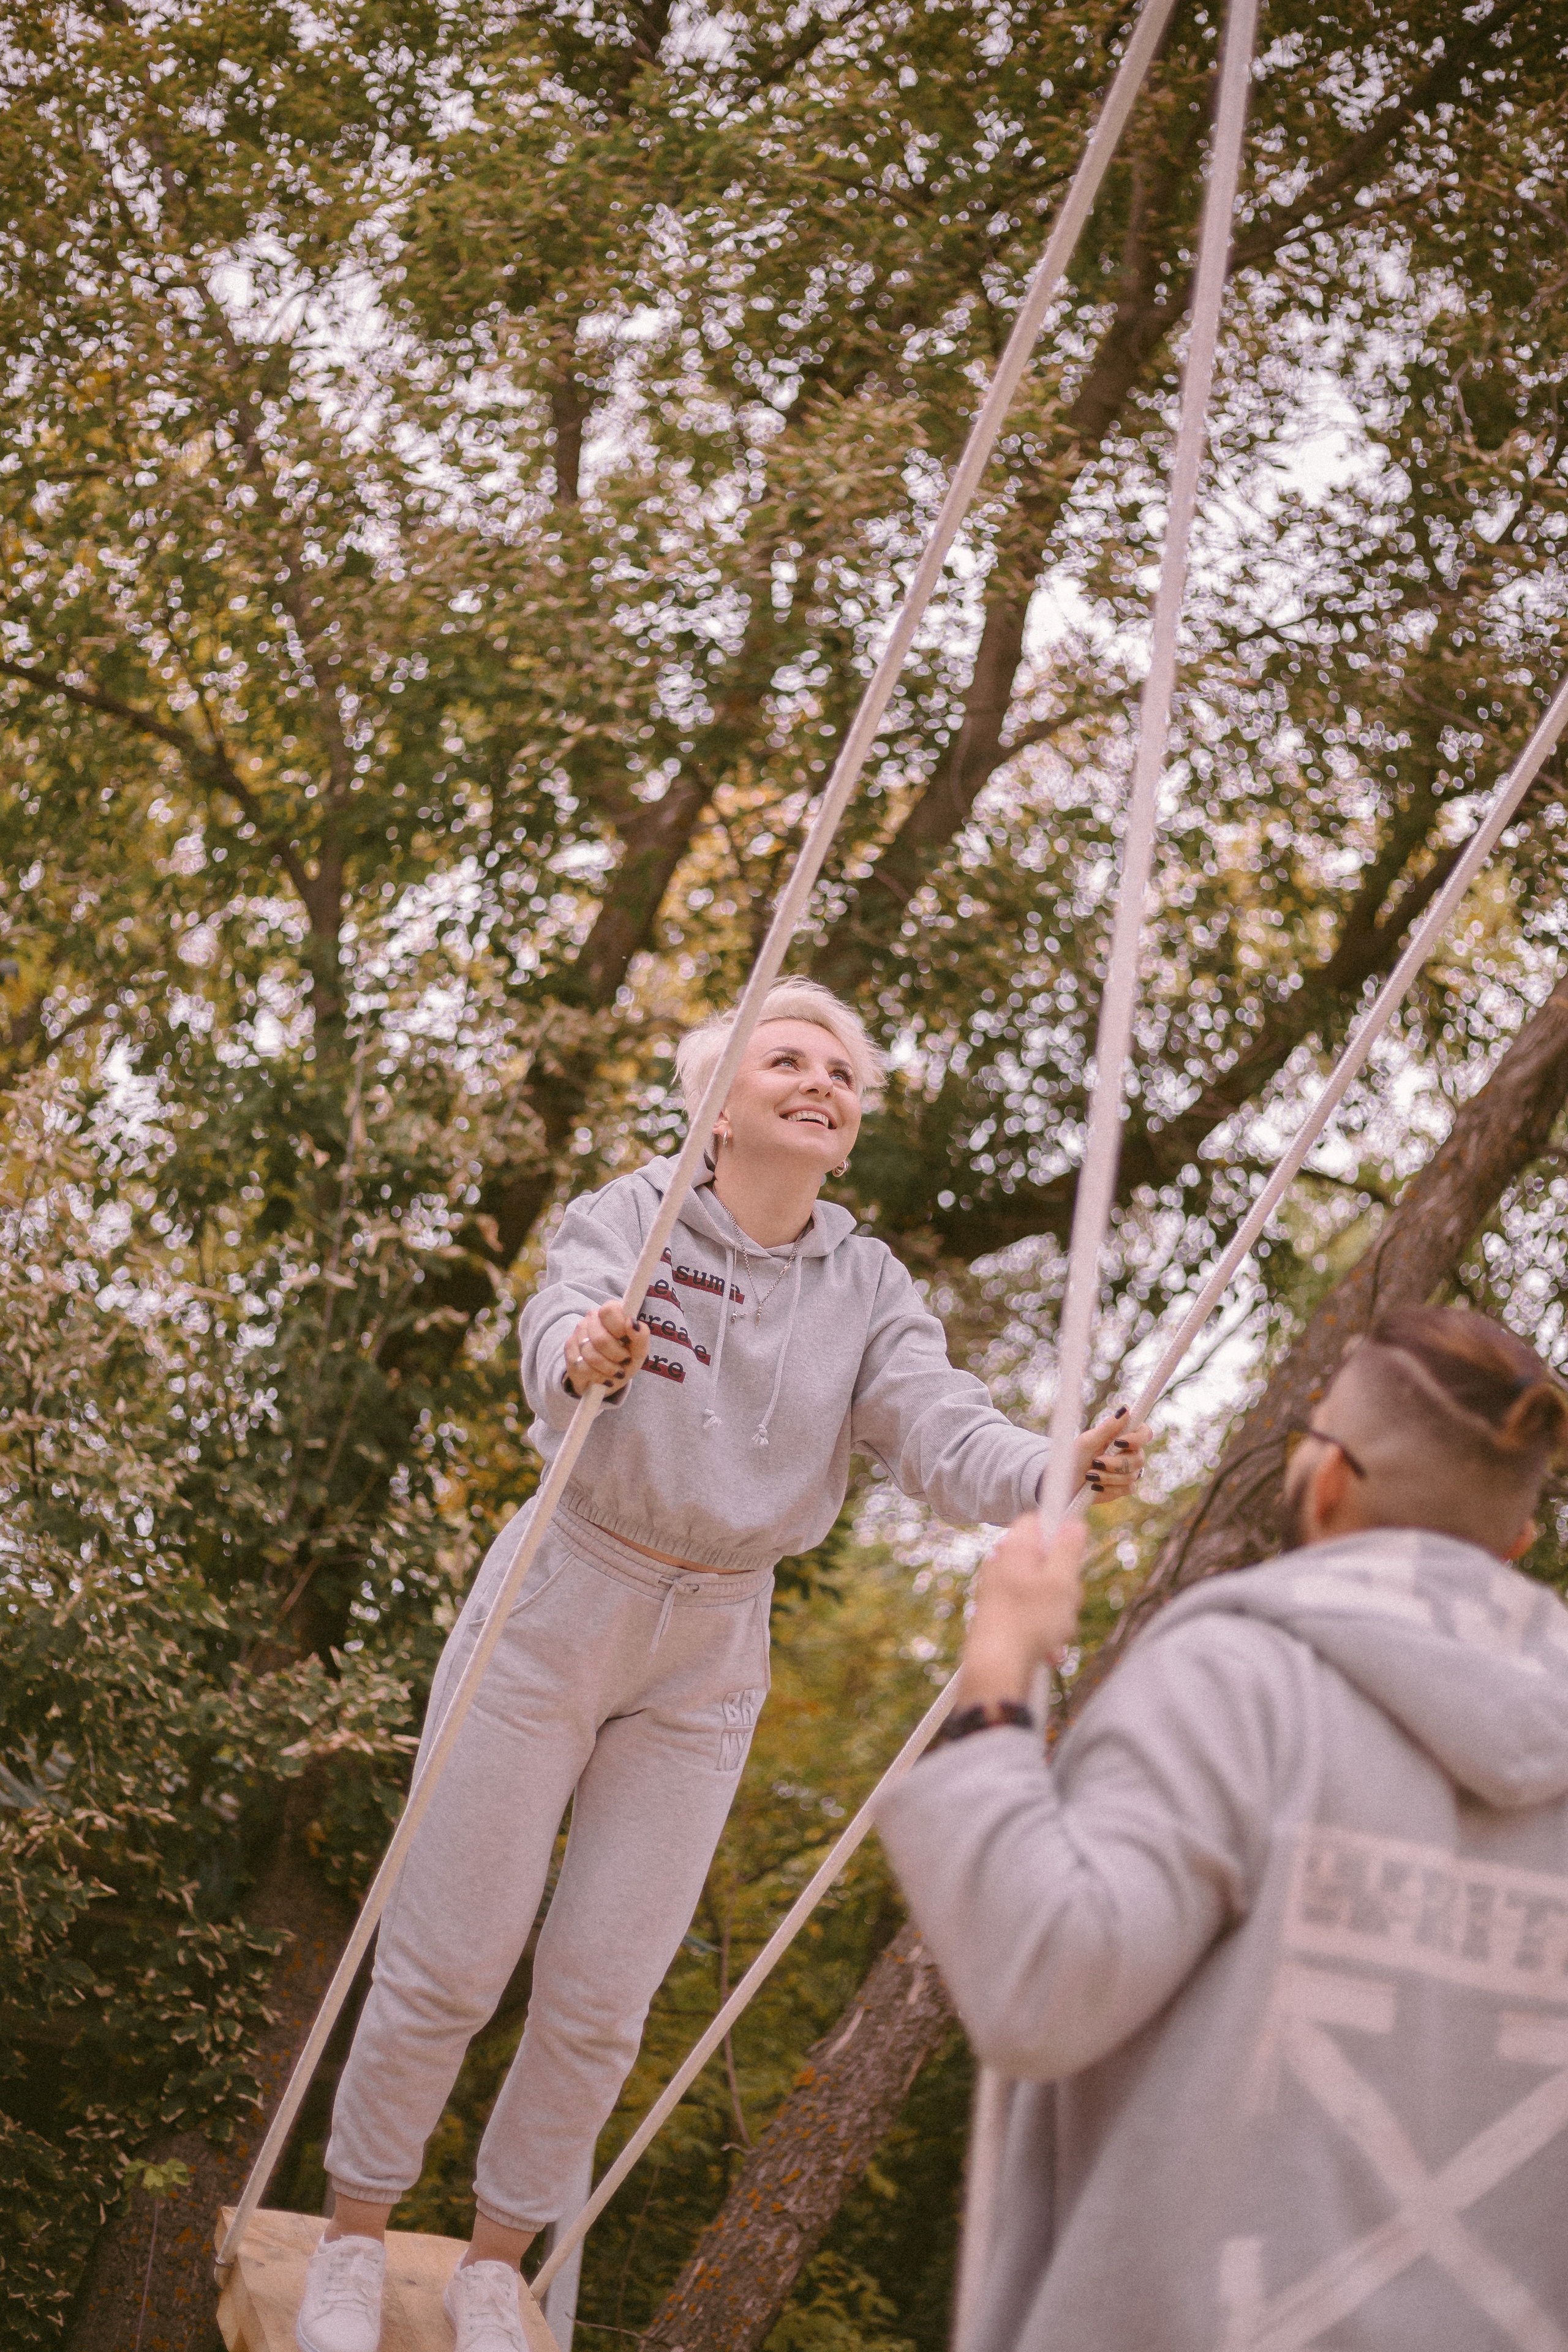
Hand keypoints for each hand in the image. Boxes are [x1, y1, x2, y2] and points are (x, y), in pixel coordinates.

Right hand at [565, 1301, 649, 1395]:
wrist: (609, 1379)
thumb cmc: (626, 1360)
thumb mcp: (639, 1351)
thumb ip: (641, 1336)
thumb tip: (633, 1323)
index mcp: (610, 1313)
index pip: (609, 1310)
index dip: (619, 1328)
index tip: (626, 1341)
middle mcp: (591, 1320)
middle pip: (601, 1339)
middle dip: (617, 1356)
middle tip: (625, 1361)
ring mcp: (577, 1335)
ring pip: (590, 1355)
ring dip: (609, 1369)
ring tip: (616, 1371)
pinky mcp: (569, 1352)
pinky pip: (582, 1368)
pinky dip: (598, 1377)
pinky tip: (604, 1377)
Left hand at [957, 1515, 1086, 1707]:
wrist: (996, 1669)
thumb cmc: (1029, 1623)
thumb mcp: (1061, 1582)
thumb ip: (1068, 1550)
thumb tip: (1073, 1524)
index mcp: (1014, 1549)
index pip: (1037, 1520)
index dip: (1059, 1532)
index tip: (1074, 1553)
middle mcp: (1001, 1566)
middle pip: (1044, 1561)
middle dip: (1064, 1584)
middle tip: (1068, 1601)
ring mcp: (997, 1593)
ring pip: (1040, 1593)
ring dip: (1056, 1614)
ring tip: (1057, 1634)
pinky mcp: (998, 1618)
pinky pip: (1030, 1616)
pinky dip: (1042, 1631)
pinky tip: (1048, 1651)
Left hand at [1074, 1407, 1150, 1500]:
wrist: (1066, 1483)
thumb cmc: (1075, 1458)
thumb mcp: (1088, 1441)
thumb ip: (1108, 1427)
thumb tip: (1125, 1410)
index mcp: (1122, 1437)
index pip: (1144, 1433)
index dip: (1136, 1438)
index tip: (1118, 1442)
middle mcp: (1129, 1453)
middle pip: (1138, 1458)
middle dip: (1115, 1463)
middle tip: (1095, 1462)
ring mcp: (1129, 1471)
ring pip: (1132, 1475)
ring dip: (1107, 1476)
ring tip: (1090, 1475)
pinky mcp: (1124, 1487)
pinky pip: (1127, 1488)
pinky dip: (1109, 1488)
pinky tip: (1096, 1486)